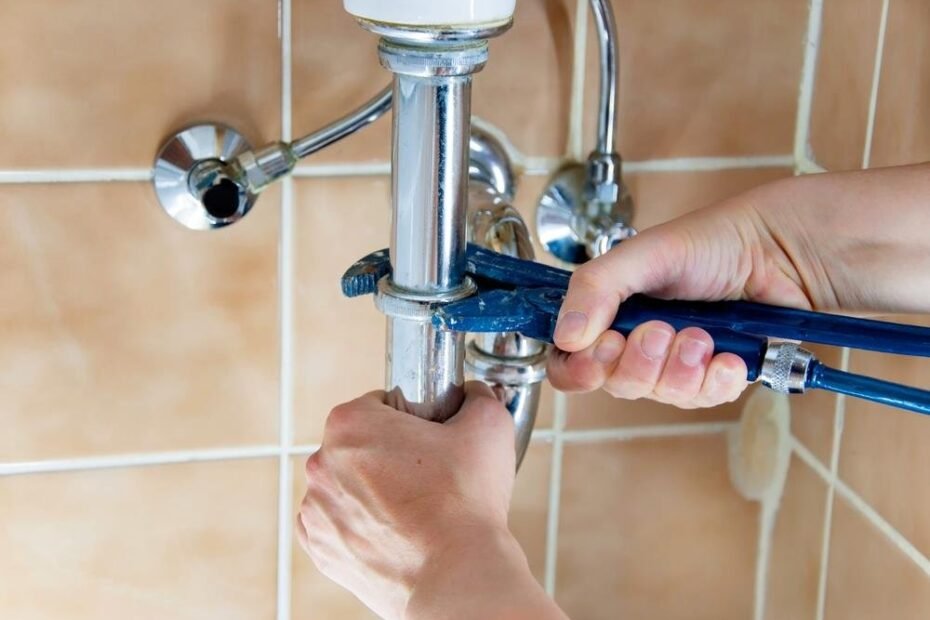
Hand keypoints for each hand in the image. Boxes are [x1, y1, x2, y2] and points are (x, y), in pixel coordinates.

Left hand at [297, 382, 564, 619]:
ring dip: (373, 491)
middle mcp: (322, 463)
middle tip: (428, 475)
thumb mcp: (488, 426)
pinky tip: (394, 531)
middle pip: (360, 445)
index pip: (381, 404)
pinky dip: (361, 525)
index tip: (430, 440)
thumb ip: (477, 396)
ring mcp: (317, 510)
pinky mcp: (321, 549)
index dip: (411, 420)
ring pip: (348, 485)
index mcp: (350, 423)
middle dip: (390, 454)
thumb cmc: (466, 506)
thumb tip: (473, 394)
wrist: (457, 577)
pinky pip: (338, 524)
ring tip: (415, 508)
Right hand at [548, 178, 819, 408]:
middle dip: (639, 362)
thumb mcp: (643, 255)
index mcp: (610, 311)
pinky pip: (703, 399)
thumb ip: (595, 288)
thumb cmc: (714, 242)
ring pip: (660, 394)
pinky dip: (716, 381)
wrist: (782, 251)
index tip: (600, 352)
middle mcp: (638, 340)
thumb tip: (565, 337)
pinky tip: (729, 357)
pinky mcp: (715, 376)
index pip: (570, 359)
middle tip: (661, 330)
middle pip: (615, 383)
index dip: (577, 368)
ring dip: (681, 369)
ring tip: (703, 336)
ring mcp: (677, 362)